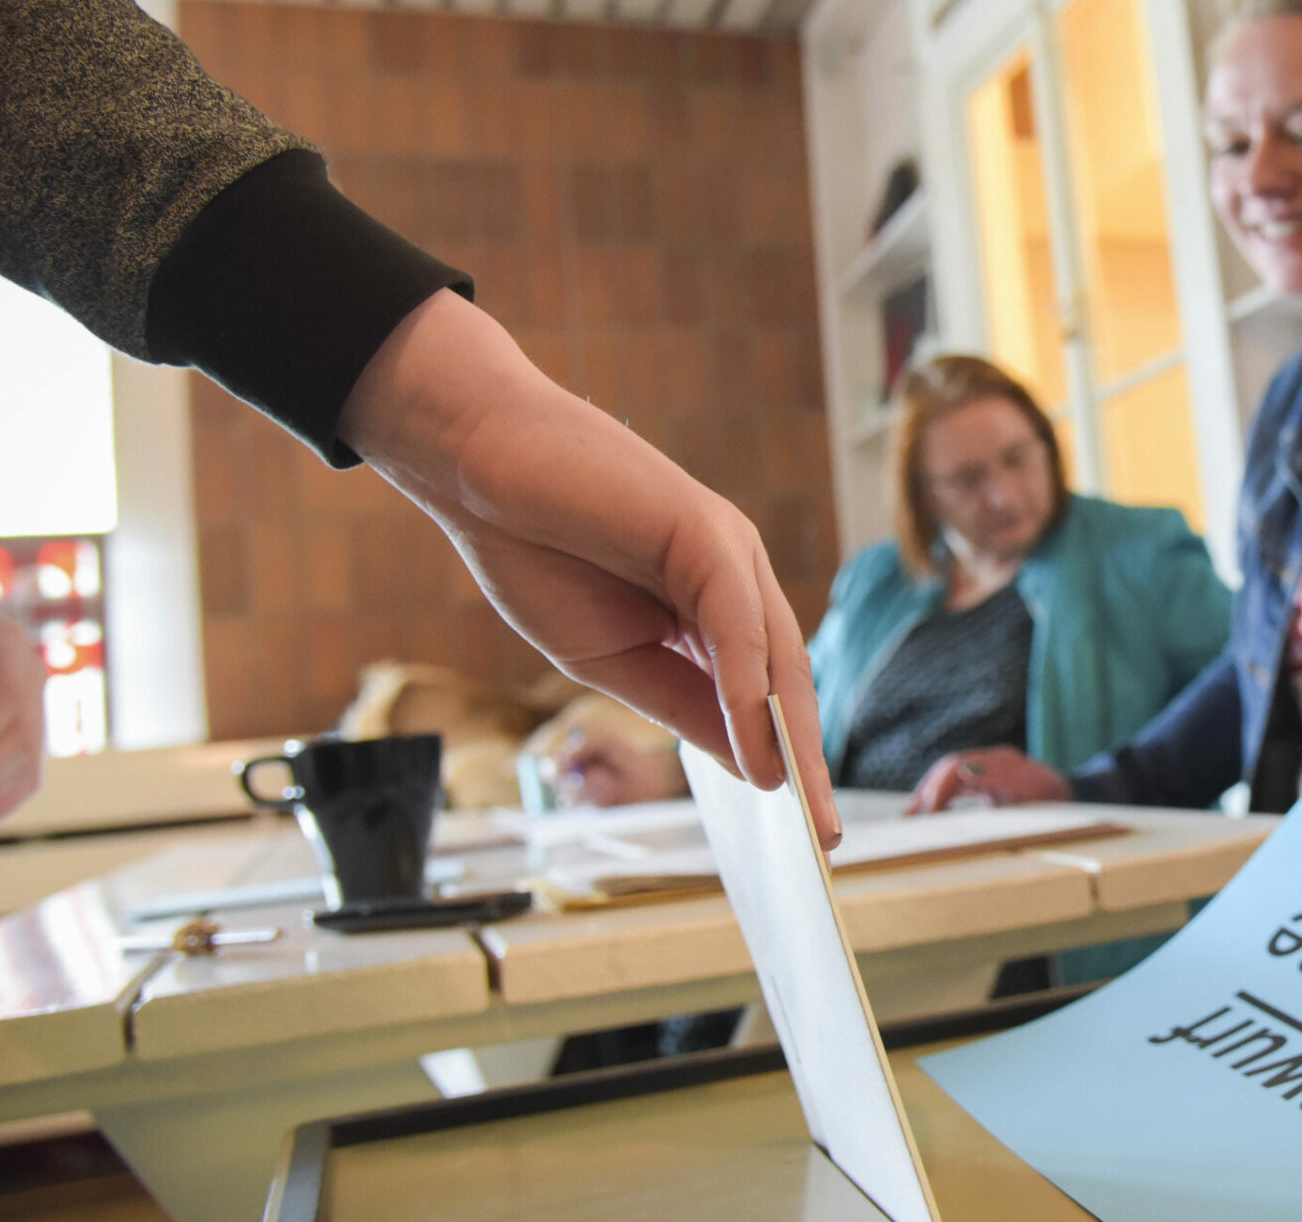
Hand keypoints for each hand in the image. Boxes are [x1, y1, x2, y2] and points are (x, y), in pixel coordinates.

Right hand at [340, 289, 839, 845]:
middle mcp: (736, 576)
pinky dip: (745, 681)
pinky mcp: (705, 529)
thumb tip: (749, 764)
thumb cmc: (535, 550)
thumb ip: (682, 704)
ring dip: (789, 732)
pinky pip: (735, 618)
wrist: (476, 466)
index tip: (803, 827)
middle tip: (825, 834)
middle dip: (805, 758)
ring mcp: (727, 548)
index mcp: (714, 605)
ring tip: (799, 800)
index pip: (767, 692)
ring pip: (775, 653)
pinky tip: (751, 733)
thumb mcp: (614, 658)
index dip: (785, 757)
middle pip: (787, 679)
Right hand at [904, 746, 1071, 813]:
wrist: (1076, 799)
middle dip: (926, 792)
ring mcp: (990, 773)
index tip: (927, 812)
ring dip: (929, 797)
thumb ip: (1000, 778)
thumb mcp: (1034, 790)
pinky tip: (929, 816)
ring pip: (949, 779)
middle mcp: (992, 763)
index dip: (939, 789)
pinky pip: (958, 789)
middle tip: (909, 819)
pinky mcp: (989, 786)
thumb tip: (962, 766)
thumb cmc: (1058, 800)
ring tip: (909, 819)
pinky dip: (942, 802)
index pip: (956, 767)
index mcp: (1001, 761)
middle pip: (948, 771)